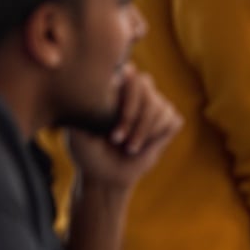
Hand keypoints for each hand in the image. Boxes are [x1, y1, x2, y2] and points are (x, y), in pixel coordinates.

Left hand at [68, 72, 180, 192]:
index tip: (118, 122)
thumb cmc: (88, 153)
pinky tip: (146, 145)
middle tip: (119, 140)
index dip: (128, 97)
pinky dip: (160, 135)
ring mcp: (153, 106)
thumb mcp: (77, 134)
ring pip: (162, 107)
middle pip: (148, 89)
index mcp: (115, 88)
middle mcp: (136, 92)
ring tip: (130, 149)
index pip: (130, 73)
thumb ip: (80, 113)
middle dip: (136, 119)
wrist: (107, 176)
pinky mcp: (166, 122)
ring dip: (146, 132)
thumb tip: (86, 92)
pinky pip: (173, 120)